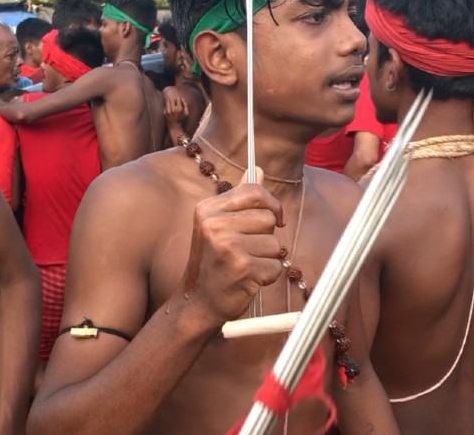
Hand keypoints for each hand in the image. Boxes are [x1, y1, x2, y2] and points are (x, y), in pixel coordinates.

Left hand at [163, 87, 188, 126]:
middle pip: (172, 99)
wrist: (175, 128)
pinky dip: (167, 105)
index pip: (178, 98)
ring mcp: (168, 111)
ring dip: (170, 101)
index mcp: (179, 109)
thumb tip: (182, 99)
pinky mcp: (165, 113)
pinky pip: (165, 106)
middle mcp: (173, 109)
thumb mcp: (187, 113)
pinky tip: (170, 108)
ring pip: (168, 101)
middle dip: (174, 99)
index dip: (179, 98)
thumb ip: (186, 105)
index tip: (179, 100)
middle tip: (175, 102)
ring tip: (172, 104)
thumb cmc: (182, 121)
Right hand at [180, 168, 284, 327]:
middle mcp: (215, 225)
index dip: (272, 204)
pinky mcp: (243, 269)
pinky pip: (276, 266)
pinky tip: (248, 280)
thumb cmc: (212, 263)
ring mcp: (228, 247)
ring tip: (246, 266)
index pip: (254, 192)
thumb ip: (240, 199)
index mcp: (207, 209)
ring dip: (267, 258)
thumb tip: (259, 170)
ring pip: (275, 244)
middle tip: (247, 251)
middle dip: (267, 236)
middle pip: (268, 218)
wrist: (198, 302)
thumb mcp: (217, 225)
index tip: (276, 218)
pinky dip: (268, 276)